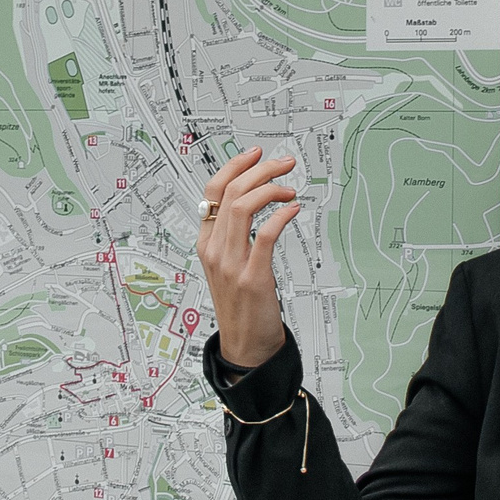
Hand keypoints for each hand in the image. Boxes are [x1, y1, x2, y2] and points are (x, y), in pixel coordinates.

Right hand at [195, 146, 301, 370]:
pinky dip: (281, 216)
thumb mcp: (227, 265)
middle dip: (261, 170)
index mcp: (206, 243)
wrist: (245, 345)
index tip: (256, 154)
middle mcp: (214, 250)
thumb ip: (231, 236)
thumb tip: (249, 202)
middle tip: (285, 164)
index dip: (234, 166)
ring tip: (290, 189)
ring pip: (244, 207)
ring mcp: (231, 264)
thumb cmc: (241, 304)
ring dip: (271, 189)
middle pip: (231, 192)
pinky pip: (265, 236)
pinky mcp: (252, 278)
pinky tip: (293, 210)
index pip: (212, 191)